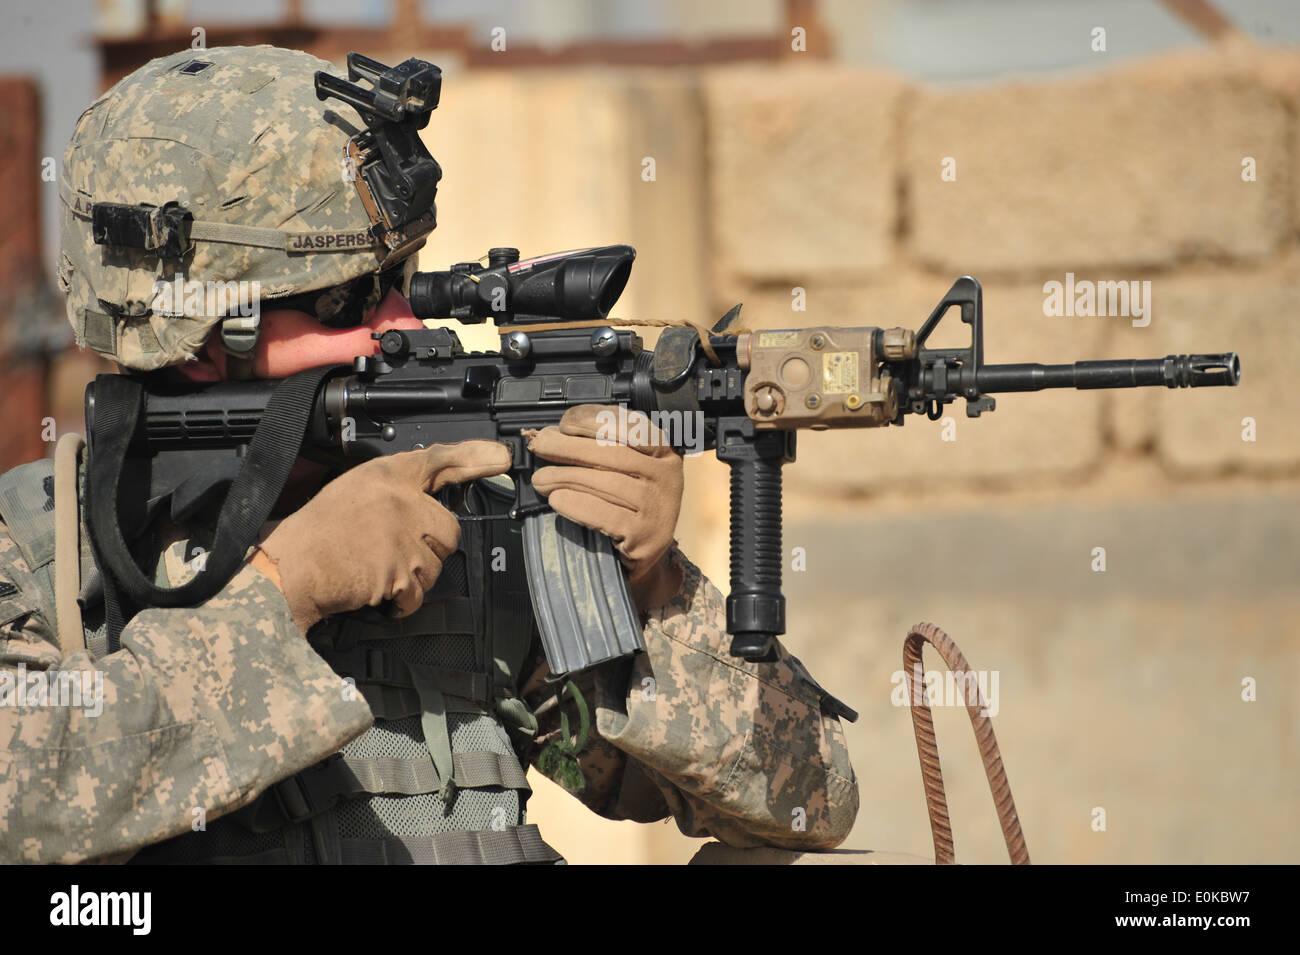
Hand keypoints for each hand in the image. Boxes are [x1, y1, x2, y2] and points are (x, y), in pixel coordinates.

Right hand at [253, 440, 511, 632]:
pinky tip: (377, 591)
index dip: (474, 457)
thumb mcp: (355, 490)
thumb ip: (395, 491)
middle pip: (449, 530)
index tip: (501, 457)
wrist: (291, 567)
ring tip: (377, 569)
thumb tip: (430, 500)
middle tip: (395, 551)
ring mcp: (403, 537)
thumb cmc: (317, 532)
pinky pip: (419, 593)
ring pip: (437, 565)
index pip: (438, 460)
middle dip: (431, 547)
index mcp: (386, 476)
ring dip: (415, 575)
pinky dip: (401, 601)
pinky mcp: (400, 571)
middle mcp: (400, 501)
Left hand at [527, 405, 684, 610]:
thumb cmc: (629, 502)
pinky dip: (576, 505)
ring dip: (565, 477)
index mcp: (663, 451)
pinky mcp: (645, 535)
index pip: (630, 426)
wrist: (645, 551)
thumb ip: (603, 445)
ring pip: (606, 483)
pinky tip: (556, 499)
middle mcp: (666, 475)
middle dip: (570, 447)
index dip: (594, 420)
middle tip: (541, 446)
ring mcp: (658, 506)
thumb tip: (554, 434)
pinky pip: (605, 515)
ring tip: (540, 479)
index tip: (564, 424)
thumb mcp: (628, 467)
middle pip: (613, 453)